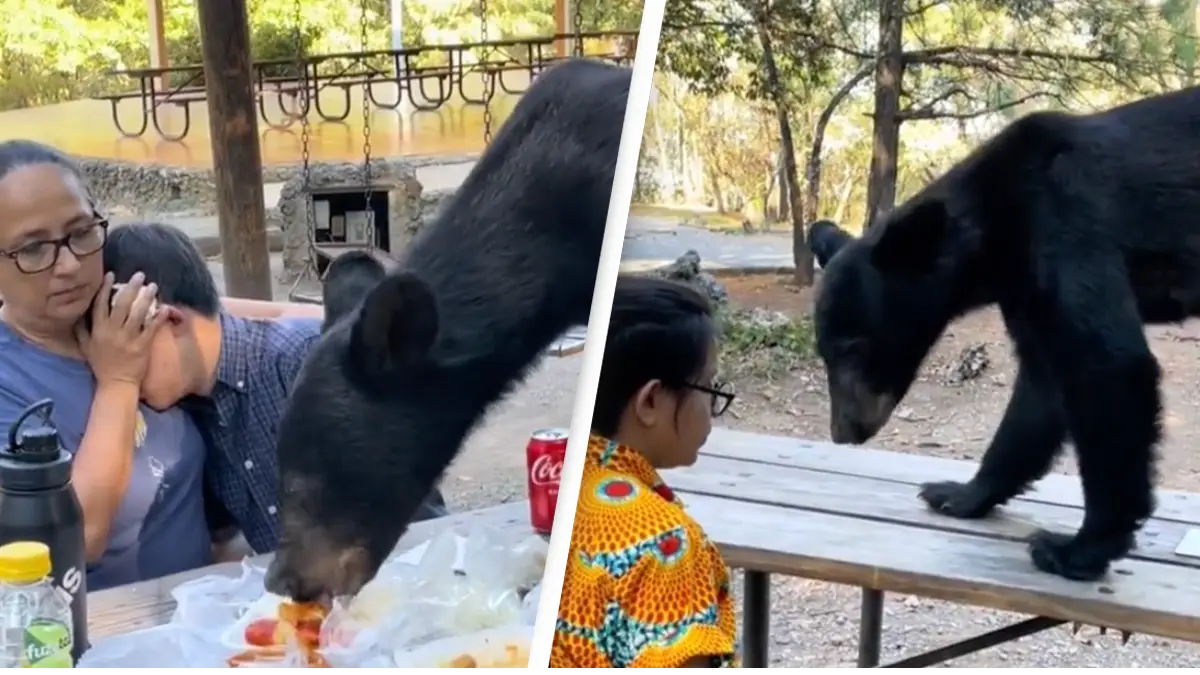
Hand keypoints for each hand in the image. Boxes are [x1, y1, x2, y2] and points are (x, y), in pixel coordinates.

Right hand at [77, 272, 167, 386]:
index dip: (105, 288)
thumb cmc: (101, 364)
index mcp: (98, 330)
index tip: (111, 274)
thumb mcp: (85, 347)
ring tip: (153, 286)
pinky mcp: (142, 346)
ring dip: (146, 298)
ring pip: (138, 314)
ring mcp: (128, 339)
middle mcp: (112, 332)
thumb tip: (77, 313)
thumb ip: (81, 329)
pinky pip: (151, 329)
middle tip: (139, 275)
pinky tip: (165, 307)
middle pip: (122, 305)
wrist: (116, 383)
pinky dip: (158, 317)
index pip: (100, 305)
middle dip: (131, 288)